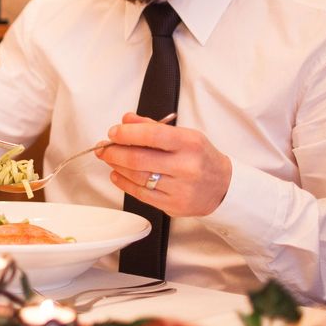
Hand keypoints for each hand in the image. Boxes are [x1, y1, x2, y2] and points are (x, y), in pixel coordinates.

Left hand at [96, 112, 231, 216]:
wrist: (222, 187)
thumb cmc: (199, 157)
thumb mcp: (183, 135)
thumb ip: (153, 127)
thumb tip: (126, 120)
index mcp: (190, 143)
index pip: (152, 135)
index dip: (127, 133)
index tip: (113, 132)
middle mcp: (186, 166)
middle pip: (138, 159)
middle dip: (114, 151)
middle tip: (103, 147)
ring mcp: (180, 189)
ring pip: (137, 177)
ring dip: (116, 165)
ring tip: (109, 157)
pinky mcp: (173, 206)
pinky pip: (140, 194)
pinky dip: (123, 182)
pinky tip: (117, 173)